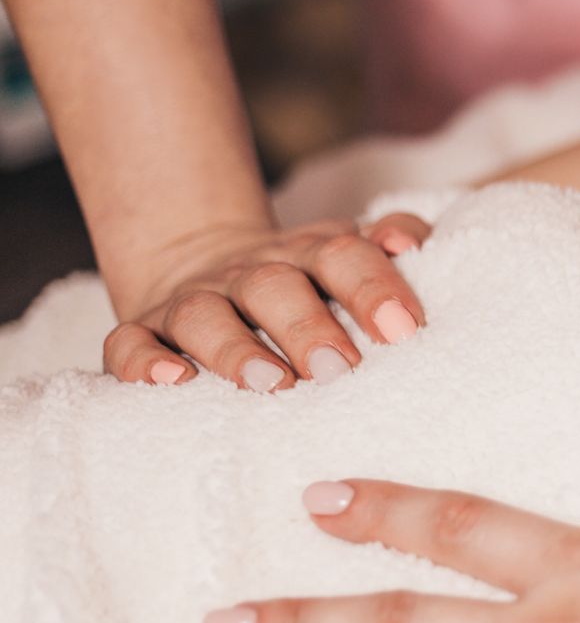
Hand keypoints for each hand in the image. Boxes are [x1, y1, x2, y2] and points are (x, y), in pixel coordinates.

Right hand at [104, 214, 430, 390]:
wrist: (204, 267)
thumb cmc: (305, 279)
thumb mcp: (350, 254)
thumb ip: (391, 238)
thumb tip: (407, 242)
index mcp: (309, 254)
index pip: (343, 256)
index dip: (373, 287)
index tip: (403, 329)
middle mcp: (249, 274)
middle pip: (274, 288)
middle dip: (308, 328)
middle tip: (340, 369)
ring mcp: (193, 302)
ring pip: (204, 317)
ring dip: (236, 350)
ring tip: (272, 384)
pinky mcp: (143, 333)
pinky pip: (129, 344)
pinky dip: (144, 363)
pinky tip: (172, 381)